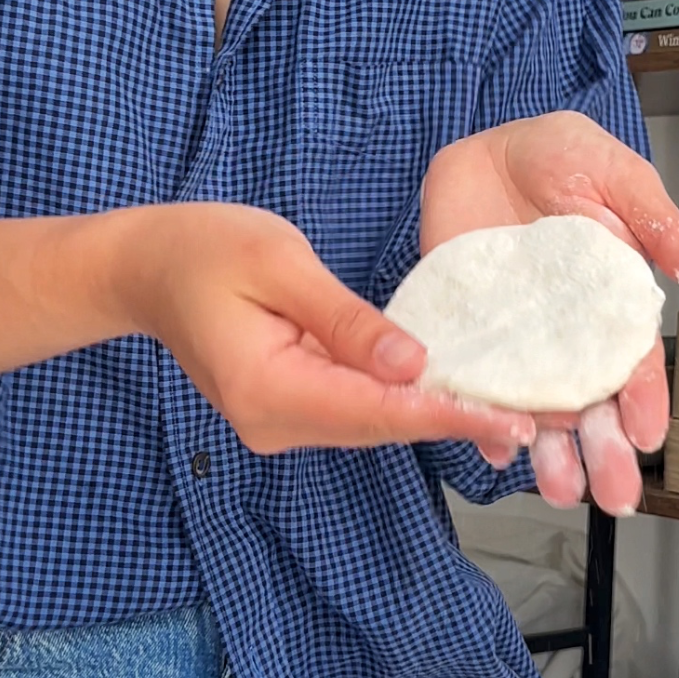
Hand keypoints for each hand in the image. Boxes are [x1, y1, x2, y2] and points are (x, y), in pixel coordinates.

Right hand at [115, 203, 536, 457]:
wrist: (146, 266)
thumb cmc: (206, 249)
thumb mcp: (280, 264)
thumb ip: (346, 319)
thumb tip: (412, 364)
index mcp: (267, 389)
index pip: (374, 411)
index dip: (444, 414)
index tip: (507, 418)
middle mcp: (274, 421)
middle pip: (379, 427)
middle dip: (454, 422)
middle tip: (532, 422)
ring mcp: (280, 419)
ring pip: (372, 424)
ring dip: (436, 417)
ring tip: (509, 415)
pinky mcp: (290, 405)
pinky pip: (357, 409)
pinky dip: (406, 403)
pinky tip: (455, 394)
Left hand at [421, 112, 678, 513]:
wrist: (488, 142)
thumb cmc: (563, 156)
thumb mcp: (622, 183)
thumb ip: (666, 231)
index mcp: (611, 302)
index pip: (632, 363)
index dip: (643, 401)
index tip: (648, 437)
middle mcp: (565, 332)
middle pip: (589, 403)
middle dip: (603, 451)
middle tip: (612, 494)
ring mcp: (515, 335)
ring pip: (533, 407)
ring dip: (546, 451)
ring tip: (557, 488)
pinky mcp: (466, 327)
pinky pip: (471, 379)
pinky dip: (475, 412)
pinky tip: (488, 441)